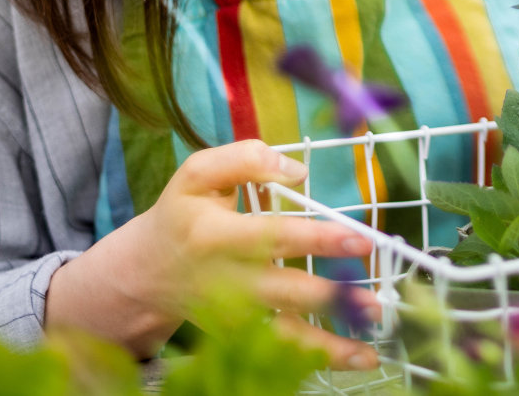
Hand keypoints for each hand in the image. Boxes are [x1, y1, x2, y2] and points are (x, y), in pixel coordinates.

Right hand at [48, 139, 377, 367]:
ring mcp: (232, 313)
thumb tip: (297, 172)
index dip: (316, 240)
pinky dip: (318, 359)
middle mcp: (224, 280)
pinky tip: (358, 356)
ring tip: (371, 345)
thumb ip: (244, 159)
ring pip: (283, 334)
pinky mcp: (238, 335)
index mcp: (214, 236)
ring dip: (330, 343)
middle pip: (283, 292)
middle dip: (330, 298)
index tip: (358, 241)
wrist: (144, 271)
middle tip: (374, 300)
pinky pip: (280, 350)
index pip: (272, 237)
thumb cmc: (181, 214)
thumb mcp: (197, 173)